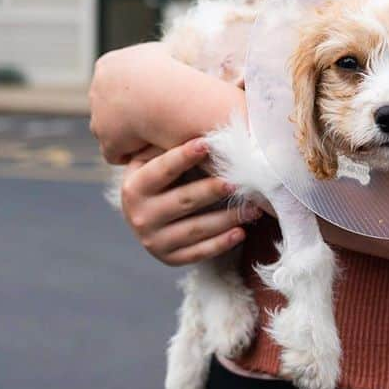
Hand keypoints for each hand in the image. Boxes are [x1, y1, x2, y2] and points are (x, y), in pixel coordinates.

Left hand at [89, 43, 169, 163]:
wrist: (166, 94)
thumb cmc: (174, 71)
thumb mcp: (167, 52)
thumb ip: (160, 57)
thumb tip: (170, 56)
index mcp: (108, 65)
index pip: (117, 81)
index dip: (136, 91)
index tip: (155, 97)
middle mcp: (97, 89)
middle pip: (110, 105)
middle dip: (128, 112)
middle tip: (156, 117)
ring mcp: (98, 117)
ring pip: (110, 130)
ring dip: (129, 134)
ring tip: (157, 133)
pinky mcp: (107, 140)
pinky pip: (116, 152)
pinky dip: (132, 152)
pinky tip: (152, 147)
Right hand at [118, 138, 260, 265]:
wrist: (147, 215)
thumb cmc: (162, 178)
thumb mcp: (156, 160)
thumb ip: (173, 147)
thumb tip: (209, 130)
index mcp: (134, 187)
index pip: (161, 170)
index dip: (183, 156)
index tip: (207, 143)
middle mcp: (138, 216)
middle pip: (183, 201)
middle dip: (212, 190)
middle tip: (238, 181)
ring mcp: (153, 241)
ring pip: (195, 229)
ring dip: (227, 218)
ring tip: (254, 208)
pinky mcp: (170, 259)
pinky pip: (199, 252)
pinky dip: (221, 243)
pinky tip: (241, 232)